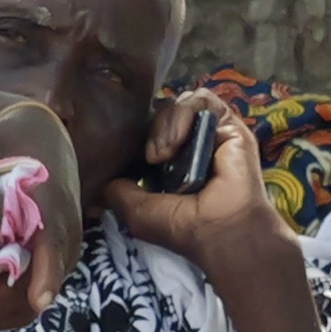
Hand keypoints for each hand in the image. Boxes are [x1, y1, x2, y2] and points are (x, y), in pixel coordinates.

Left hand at [0, 99, 86, 330]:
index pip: (56, 245)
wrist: (42, 141)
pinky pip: (25, 301)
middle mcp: (62, 237)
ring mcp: (56, 257)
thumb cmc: (8, 143)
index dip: (49, 274)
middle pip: (37, 286)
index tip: (38, 300)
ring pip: (30, 302)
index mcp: (51, 205)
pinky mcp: (45, 267)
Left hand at [104, 104, 280, 272]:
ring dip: (166, 125)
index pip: (152, 132)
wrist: (222, 231)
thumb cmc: (184, 227)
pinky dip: (183, 115)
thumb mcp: (138, 213)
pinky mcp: (229, 123)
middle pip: (164, 113)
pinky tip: (178, 142)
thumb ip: (118, 192)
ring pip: (180, 104)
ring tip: (163, 153)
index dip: (138, 134)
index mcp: (174, 164)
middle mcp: (193, 146)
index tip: (129, 152)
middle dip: (152, 131)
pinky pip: (203, 101)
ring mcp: (212, 133)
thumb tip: (101, 180)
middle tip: (151, 158)